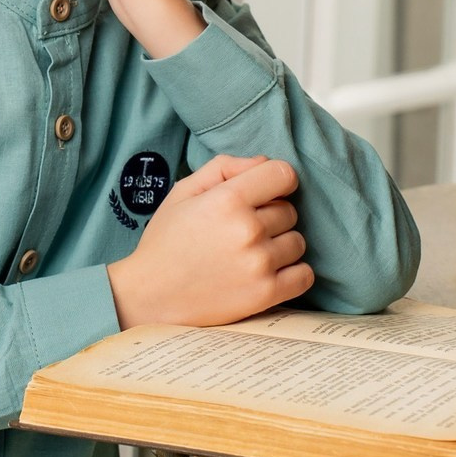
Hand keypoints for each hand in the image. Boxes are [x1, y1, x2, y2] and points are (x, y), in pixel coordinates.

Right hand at [106, 155, 312, 328]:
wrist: (151, 294)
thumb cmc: (167, 239)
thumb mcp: (184, 191)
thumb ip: (224, 167)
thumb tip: (263, 161)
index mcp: (227, 199)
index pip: (282, 174)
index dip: (275, 180)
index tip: (264, 192)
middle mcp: (248, 229)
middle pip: (289, 210)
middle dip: (271, 214)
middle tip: (243, 228)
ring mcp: (259, 263)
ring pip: (297, 241)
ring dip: (280, 244)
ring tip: (251, 252)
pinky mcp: (266, 294)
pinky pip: (304, 275)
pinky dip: (293, 272)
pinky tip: (269, 271)